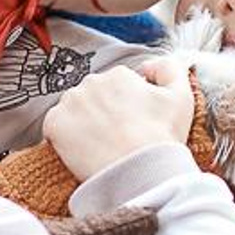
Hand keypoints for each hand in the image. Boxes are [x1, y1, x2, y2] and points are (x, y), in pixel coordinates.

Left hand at [42, 59, 193, 184]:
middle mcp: (90, 82)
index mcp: (118, 74)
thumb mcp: (181, 97)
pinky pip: (55, 127)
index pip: (117, 87)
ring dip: (84, 124)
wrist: (139, 169)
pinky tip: (84, 150)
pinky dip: (65, 138)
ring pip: (74, 111)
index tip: (134, 124)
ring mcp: (69, 102)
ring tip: (103, 145)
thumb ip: (170, 69)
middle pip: (94, 97)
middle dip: (103, 113)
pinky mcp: (53, 124)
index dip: (127, 107)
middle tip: (118, 136)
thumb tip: (148, 65)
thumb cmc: (161, 136)